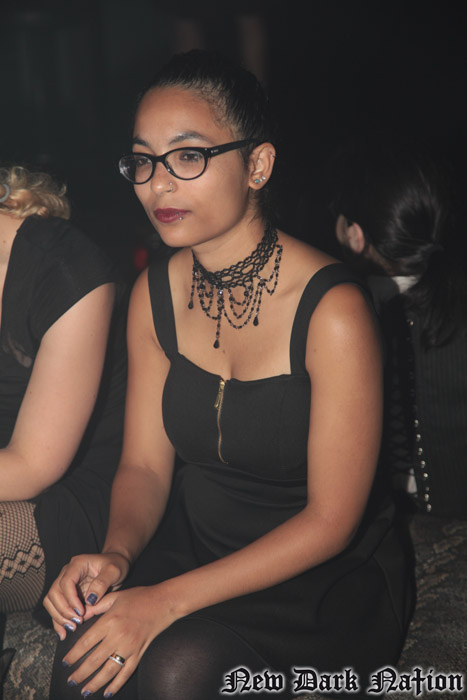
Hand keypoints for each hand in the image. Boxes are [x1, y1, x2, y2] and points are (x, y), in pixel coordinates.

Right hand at [43, 552, 129, 637]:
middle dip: (63, 610)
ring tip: (72, 627)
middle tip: (77, 622)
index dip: (71, 599)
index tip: (81, 612)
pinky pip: (55, 607)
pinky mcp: (66, 593)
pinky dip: (58, 620)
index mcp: (78, 564)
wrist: (116, 564)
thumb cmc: (116, 565)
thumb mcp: (114, 571)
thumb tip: (90, 600)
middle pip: (54, 592)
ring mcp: (65, 583)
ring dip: (58, 616)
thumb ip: (102, 583)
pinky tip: (63, 632)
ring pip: (51, 601)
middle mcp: (67, 572)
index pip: (66, 582)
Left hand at [60, 585, 175, 696]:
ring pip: (108, 670)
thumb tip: (80, 616)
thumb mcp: (115, 596)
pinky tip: (107, 692)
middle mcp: (118, 636)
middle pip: (94, 660)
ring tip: (84, 691)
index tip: (65, 662)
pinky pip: (126, 672)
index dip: (74, 655)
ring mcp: (129, 647)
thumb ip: (96, 606)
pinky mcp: (139, 653)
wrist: (163, 602)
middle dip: (80, 673)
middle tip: (70, 681)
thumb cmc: (139, 597)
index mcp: (109, 621)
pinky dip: (116, 684)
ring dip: (95, 683)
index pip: (86, 642)